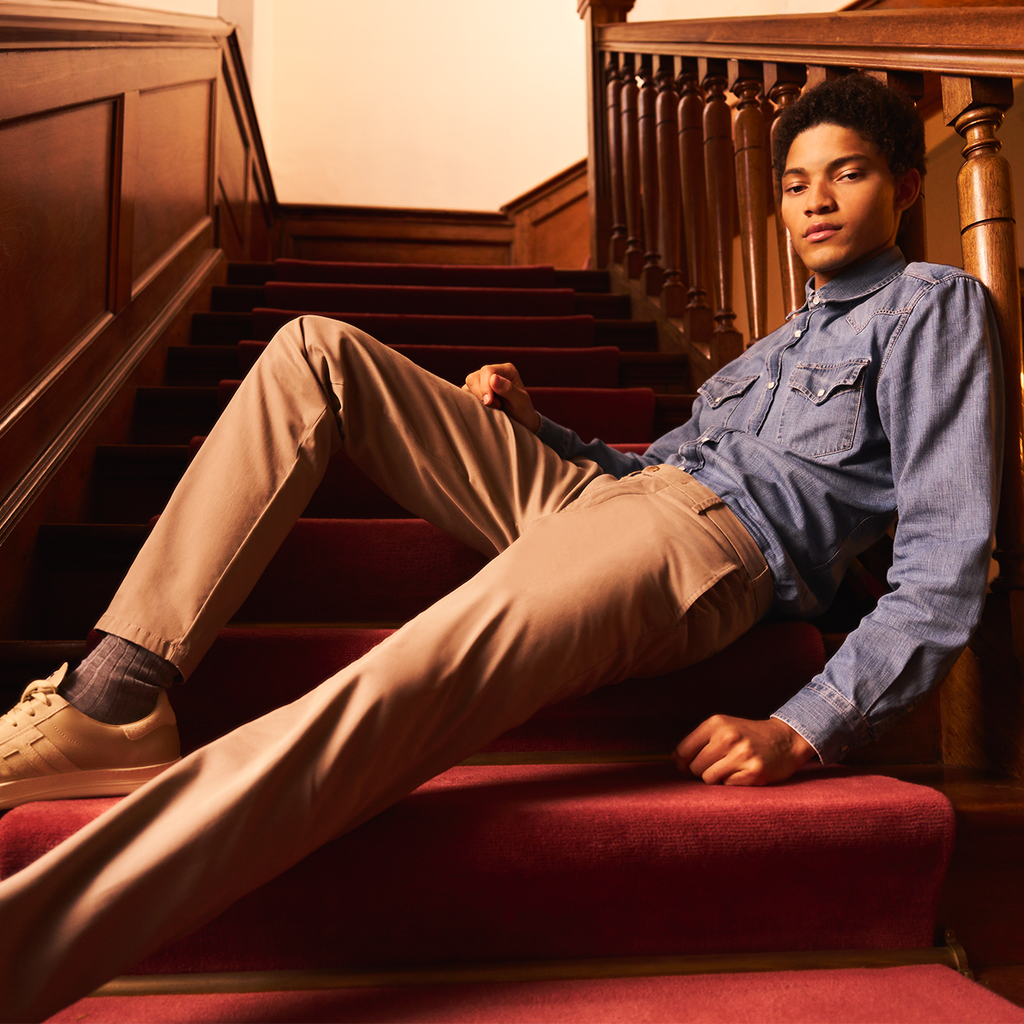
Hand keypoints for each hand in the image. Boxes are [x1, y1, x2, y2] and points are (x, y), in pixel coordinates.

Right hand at [463, 363, 540, 433]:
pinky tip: (484, 409)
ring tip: (492, 408)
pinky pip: (465, 396)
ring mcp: (482, 383)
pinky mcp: (475, 393)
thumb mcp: (521, 401)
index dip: (485, 386)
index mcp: (506, 370)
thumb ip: (508, 389)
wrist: (521, 423)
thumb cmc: (523, 411)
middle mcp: (492, 373)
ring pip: (467, 386)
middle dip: (480, 394)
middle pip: (473, 378)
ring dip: (476, 400)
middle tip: (495, 406)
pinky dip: (472, 404)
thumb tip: (493, 378)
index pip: (487, 371)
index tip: (490, 402)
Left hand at [674, 715, 815, 786]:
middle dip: (699, 772)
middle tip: (714, 767)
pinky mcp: (753, 772)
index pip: (683, 751)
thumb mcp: (723, 728)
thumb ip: (698, 741)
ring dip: (715, 778)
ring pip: (708, 779)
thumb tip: (672, 759)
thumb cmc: (748, 735)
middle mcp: (728, 737)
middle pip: (694, 767)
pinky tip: (741, 773)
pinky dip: (731, 783)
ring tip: (728, 769)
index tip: (685, 768)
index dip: (680, 764)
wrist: (785, 740)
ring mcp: (741, 754)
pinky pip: (727, 786)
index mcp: (716, 723)